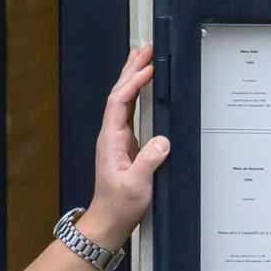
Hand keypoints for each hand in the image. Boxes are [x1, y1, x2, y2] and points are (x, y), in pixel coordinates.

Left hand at [77, 45, 170, 248]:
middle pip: (119, 94)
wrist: (108, 222)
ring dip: (132, 78)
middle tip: (145, 49)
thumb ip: (149, 161)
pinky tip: (142, 88)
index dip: (133, 82)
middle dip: (131, 69)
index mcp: (111, 140)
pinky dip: (136, 95)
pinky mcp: (125, 145)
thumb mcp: (137, 186)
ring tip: (143, 58)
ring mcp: (117, 139)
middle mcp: (111, 135)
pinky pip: (129, 112)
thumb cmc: (118, 207)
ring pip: (123, 100)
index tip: (147, 68)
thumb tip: (162, 140)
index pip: (119, 101)